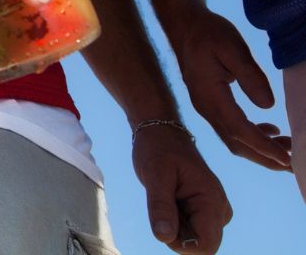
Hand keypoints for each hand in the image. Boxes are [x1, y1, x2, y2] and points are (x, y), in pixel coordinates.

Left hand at [131, 124, 231, 252]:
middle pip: (202, 245)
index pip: (206, 246)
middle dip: (178, 234)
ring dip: (177, 225)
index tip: (163, 222)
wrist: (160, 130)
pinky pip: (193, 229)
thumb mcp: (153, 174)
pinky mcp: (207, 209)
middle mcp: (220, 208)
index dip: (181, 245)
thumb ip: (159, 206)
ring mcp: (215, 209)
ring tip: (167, 195)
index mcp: (212, 200)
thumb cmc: (157, 148)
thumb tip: (163, 238)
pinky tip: (171, 198)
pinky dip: (177, 220)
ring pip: (196, 238)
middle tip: (164, 202)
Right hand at [170, 6, 292, 169]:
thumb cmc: (208, 32)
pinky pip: (230, 128)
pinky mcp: (209, 103)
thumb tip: (268, 106)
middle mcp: (206, 107)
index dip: (264, 147)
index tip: (288, 159)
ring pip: (233, 139)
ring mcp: (205, 107)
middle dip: (265, 158)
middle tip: (293, 166)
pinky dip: (251, 136)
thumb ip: (250, 75)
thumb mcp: (233, 47)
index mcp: (210, 95)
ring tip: (287, 149)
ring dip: (260, 149)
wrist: (184, 25)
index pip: (239, 130)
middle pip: (236, 143)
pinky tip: (269, 129)